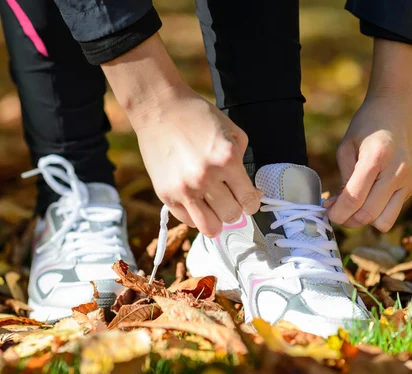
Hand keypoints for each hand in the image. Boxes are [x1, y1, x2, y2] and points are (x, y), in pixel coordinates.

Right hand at [130, 85, 261, 236]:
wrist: (159, 109)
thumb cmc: (197, 116)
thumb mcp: (231, 131)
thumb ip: (242, 160)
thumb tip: (249, 190)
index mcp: (227, 159)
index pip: (249, 200)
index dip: (252, 202)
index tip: (248, 199)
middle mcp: (206, 177)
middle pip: (232, 216)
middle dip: (235, 209)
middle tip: (230, 199)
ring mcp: (184, 189)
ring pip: (210, 228)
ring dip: (216, 221)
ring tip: (214, 209)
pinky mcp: (165, 194)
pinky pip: (187, 220)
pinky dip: (195, 215)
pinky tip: (196, 201)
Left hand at [324, 94, 411, 231]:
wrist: (400, 109)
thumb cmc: (367, 125)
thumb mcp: (346, 147)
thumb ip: (343, 178)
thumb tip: (335, 207)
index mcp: (377, 157)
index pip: (354, 198)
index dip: (337, 212)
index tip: (326, 211)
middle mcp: (397, 172)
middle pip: (368, 214)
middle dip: (347, 219)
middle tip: (334, 210)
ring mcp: (408, 181)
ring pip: (384, 222)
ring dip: (364, 220)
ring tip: (351, 207)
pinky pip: (391, 213)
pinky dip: (376, 212)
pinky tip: (365, 199)